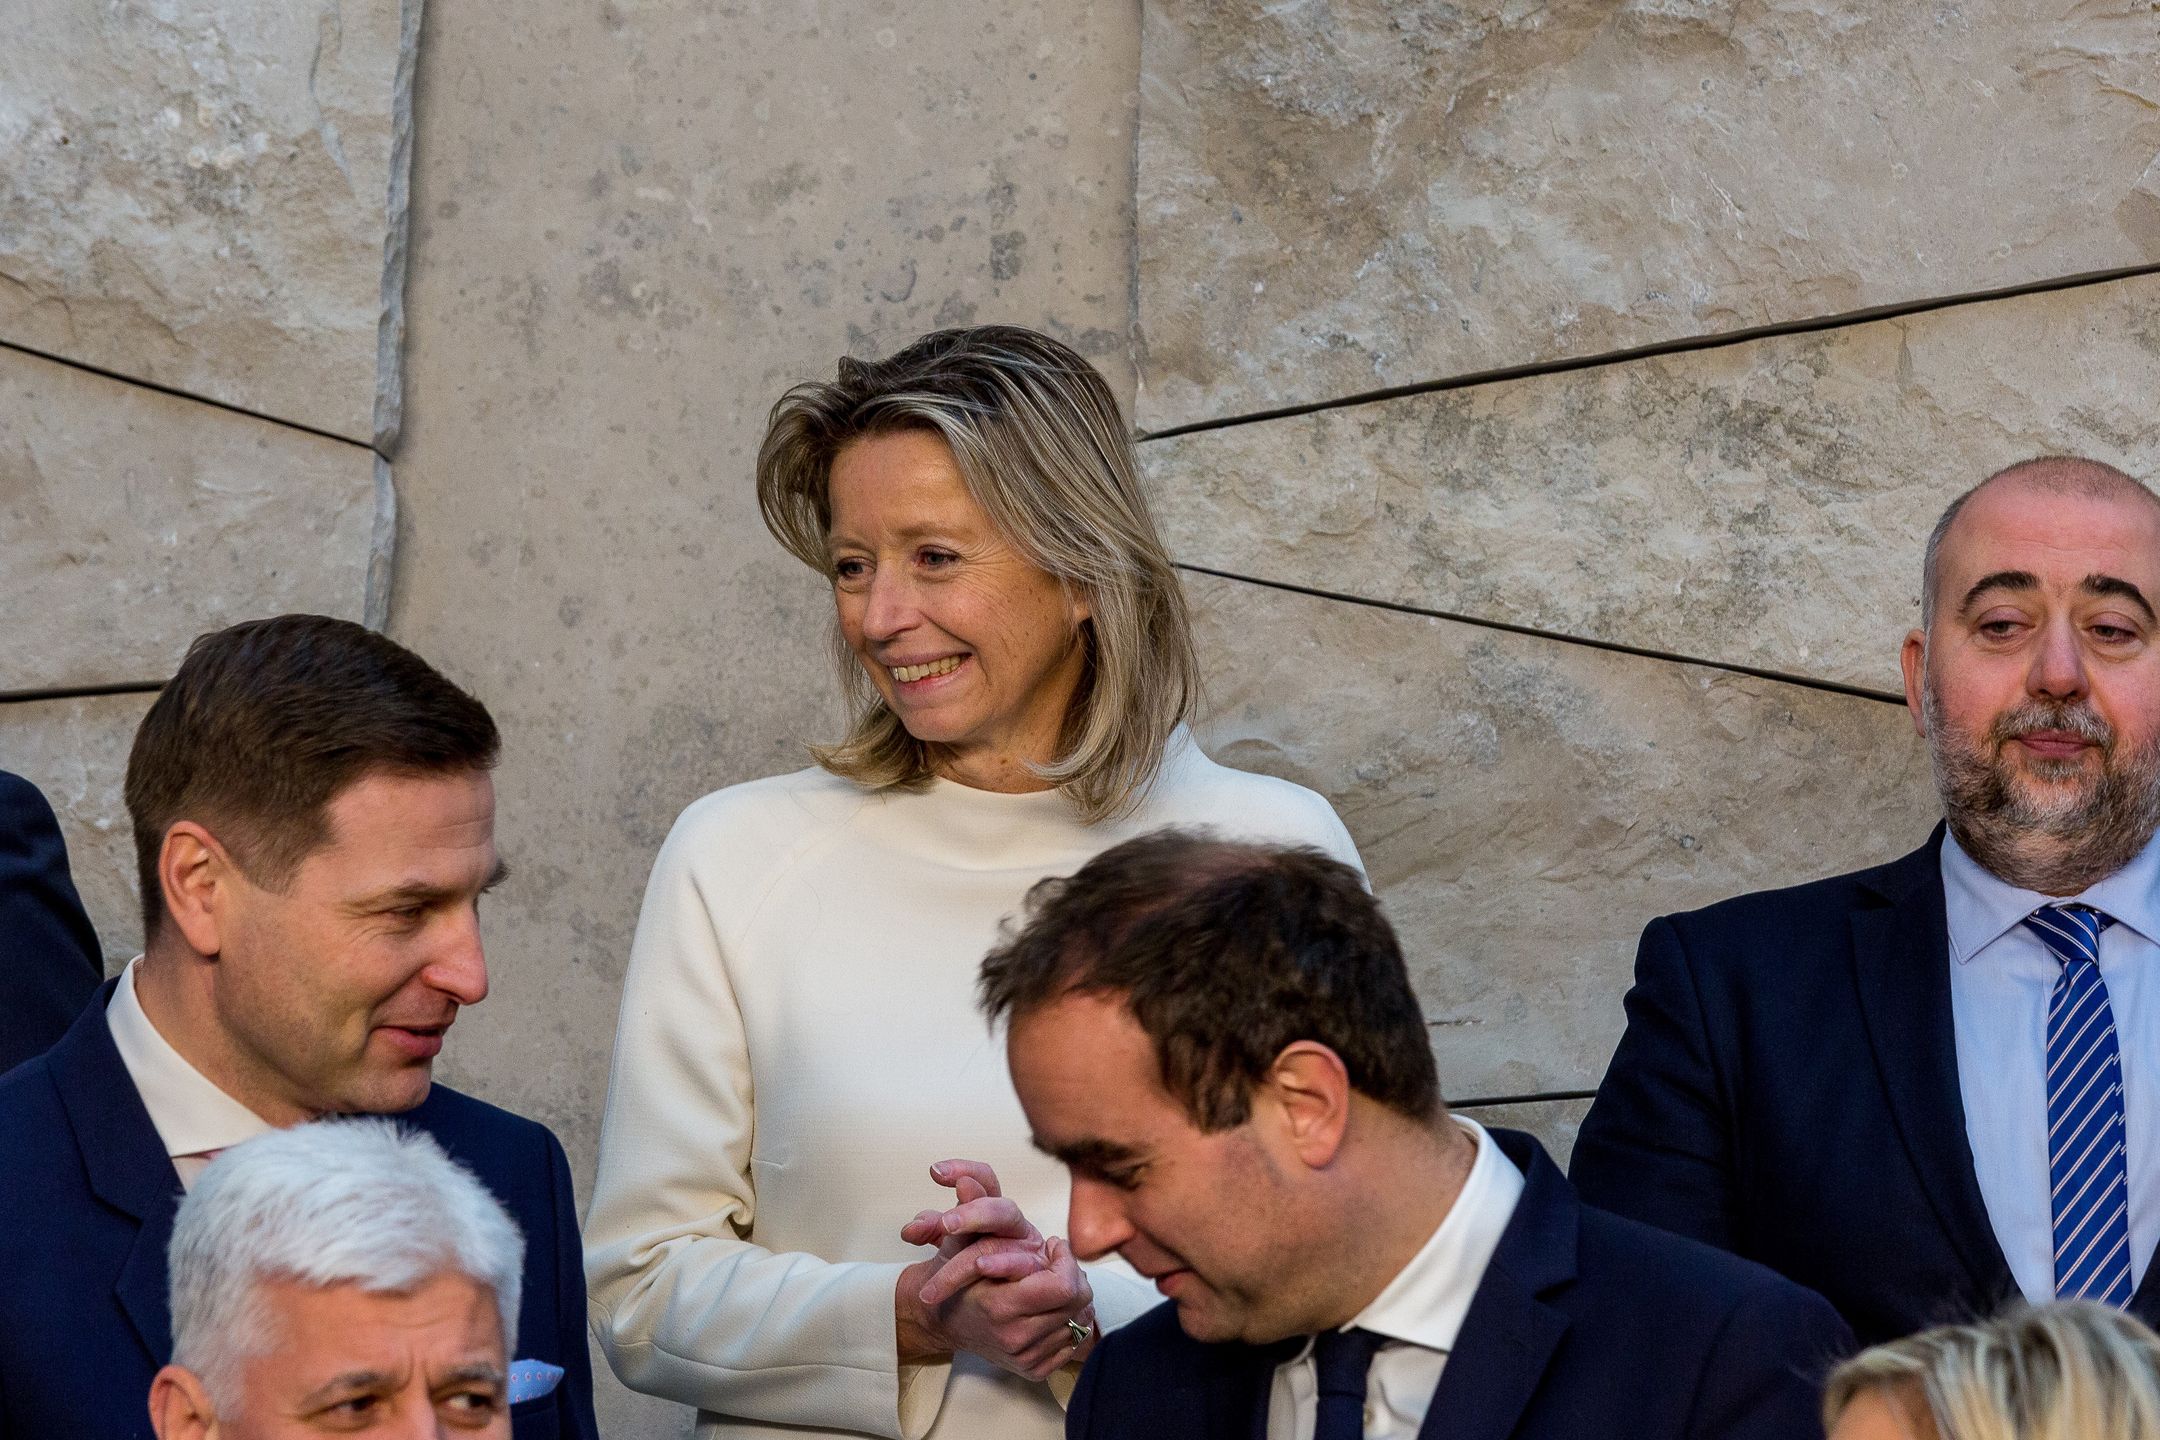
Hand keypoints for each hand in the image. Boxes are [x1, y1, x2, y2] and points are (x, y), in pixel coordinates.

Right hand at [895, 1160, 1096, 1379]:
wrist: (942, 1321)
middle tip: (1055, 1263)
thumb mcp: (958, 1237)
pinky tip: (1045, 1309)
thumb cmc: (955, 1276)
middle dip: (1072, 1276)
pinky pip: (1071, 1343)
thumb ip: (969, 1208)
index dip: (1065, 1261)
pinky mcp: (1034, 1370)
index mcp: (999, 1306)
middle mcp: (1015, 1337)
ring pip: (1079, 1321)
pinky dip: (1065, 1323)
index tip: (1052, 1247)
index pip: (1064, 1286)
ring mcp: (1026, 1357)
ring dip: (1070, 1299)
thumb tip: (965, 1178)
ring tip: (1049, 1283)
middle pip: (1079, 1302)